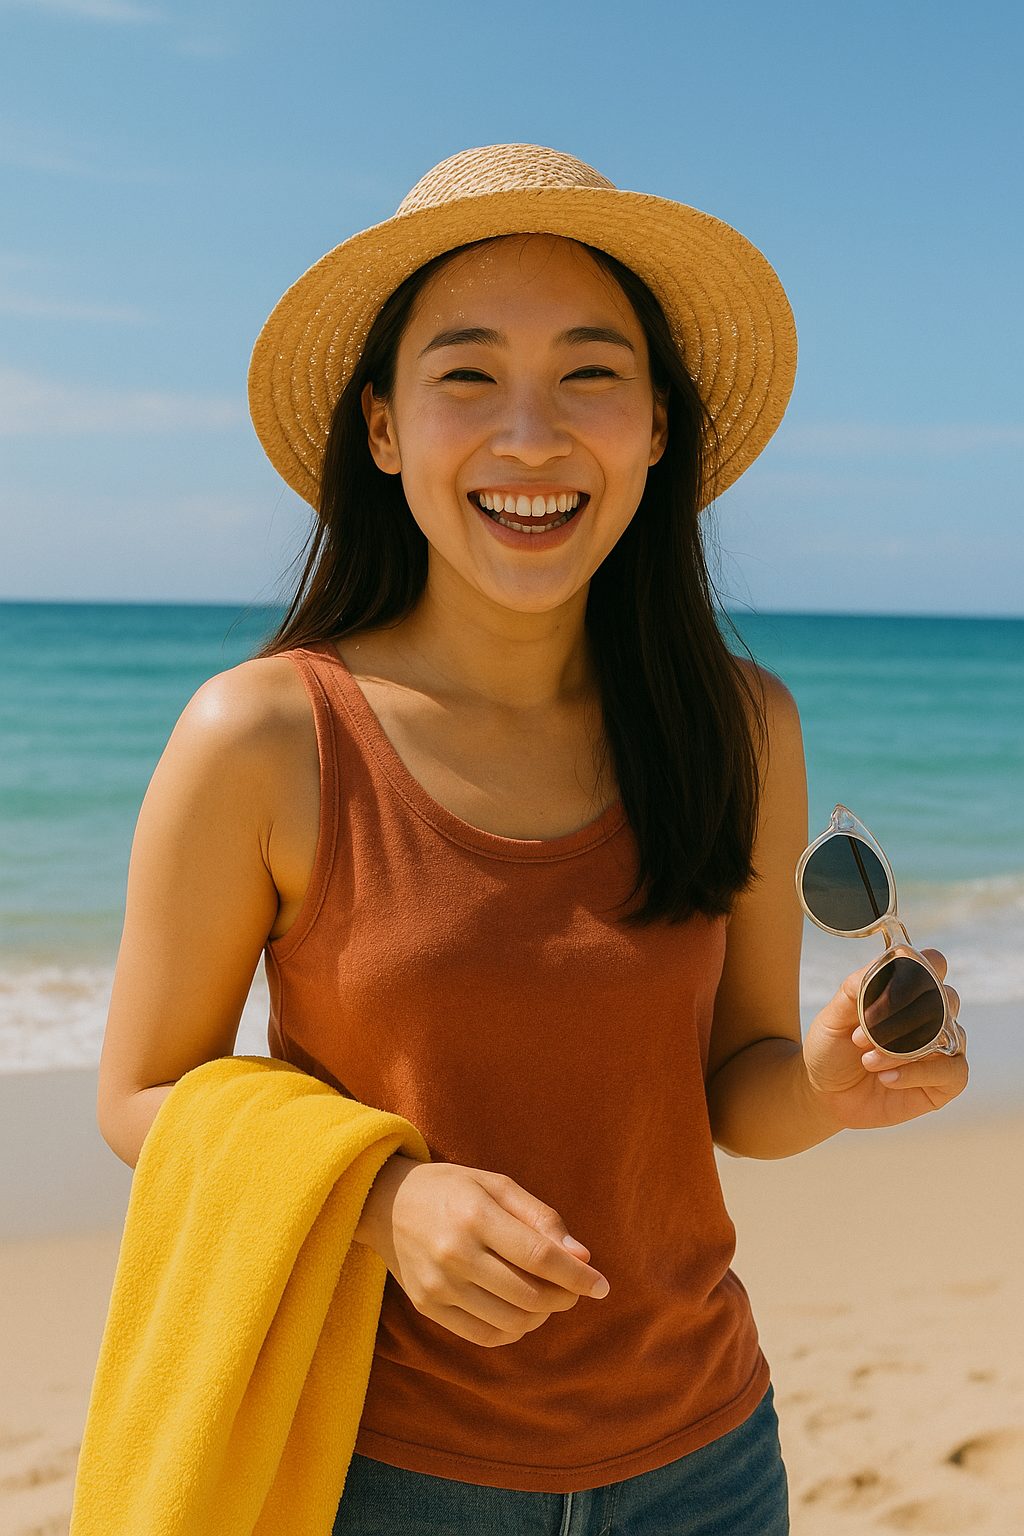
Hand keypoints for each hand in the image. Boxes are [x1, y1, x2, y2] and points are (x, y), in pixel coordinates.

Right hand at [356, 1155, 610, 1347]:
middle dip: (564, 1297)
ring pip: (510, 1320)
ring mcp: (438, 1284)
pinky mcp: (427, 1306)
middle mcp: (454, 1253)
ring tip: (548, 1298)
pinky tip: (522, 1313)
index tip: (602, 1285)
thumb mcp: (496, 1185)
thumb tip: (581, 1257)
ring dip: (542, 1315)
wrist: (384, 1201)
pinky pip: (484, 1335)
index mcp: (475, 1214)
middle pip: (528, 1294)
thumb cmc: (451, 1188)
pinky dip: (514, 1330)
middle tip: (576, 1289)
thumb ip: (540, 1218)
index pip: (538, 1255)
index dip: (576, 1276)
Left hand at [803, 949, 967, 1129]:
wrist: (825, 1094)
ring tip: (868, 1060)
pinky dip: (917, 1073)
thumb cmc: (833, 1049)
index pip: (934, 964)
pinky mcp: (945, 1081)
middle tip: (862, 1036)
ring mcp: (943, 1047)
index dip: (922, 967)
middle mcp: (933, 1015)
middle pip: (948, 996)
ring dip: (904, 1049)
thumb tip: (882, 964)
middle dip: (904, 1016)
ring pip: (947, 1034)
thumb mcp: (834, 1016)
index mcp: (907, 991)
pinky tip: (887, 1078)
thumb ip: (856, 988)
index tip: (892, 985)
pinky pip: (952, 1071)